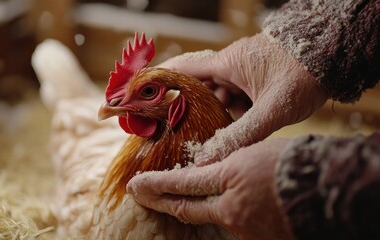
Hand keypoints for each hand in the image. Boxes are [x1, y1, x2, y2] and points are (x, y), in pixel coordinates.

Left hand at [127, 139, 293, 239]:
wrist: (328, 190)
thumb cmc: (294, 162)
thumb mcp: (254, 154)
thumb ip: (227, 166)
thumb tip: (209, 172)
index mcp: (229, 176)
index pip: (182, 182)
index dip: (156, 184)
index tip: (137, 183)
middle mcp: (230, 206)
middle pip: (185, 207)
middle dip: (158, 200)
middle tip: (138, 194)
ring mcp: (242, 227)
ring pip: (211, 218)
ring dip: (195, 209)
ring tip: (182, 199)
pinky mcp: (254, 239)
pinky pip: (234, 227)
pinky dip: (227, 216)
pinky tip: (233, 207)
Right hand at [159, 33, 326, 164]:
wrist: (334, 57)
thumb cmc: (302, 75)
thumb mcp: (271, 110)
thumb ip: (240, 136)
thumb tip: (208, 161)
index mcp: (226, 64)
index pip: (182, 69)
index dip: (160, 81)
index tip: (141, 94)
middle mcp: (231, 65)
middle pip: (198, 87)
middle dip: (187, 108)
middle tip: (173, 129)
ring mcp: (244, 71)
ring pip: (218, 95)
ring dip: (213, 115)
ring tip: (203, 137)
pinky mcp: (256, 78)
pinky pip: (235, 97)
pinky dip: (231, 113)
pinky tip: (232, 130)